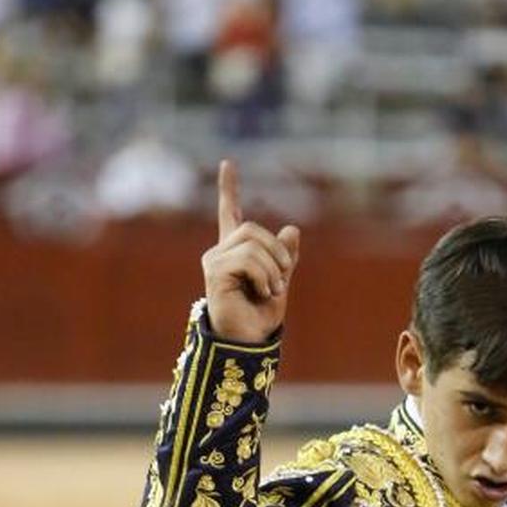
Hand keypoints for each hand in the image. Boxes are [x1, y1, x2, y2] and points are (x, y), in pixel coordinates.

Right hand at [202, 157, 299, 344]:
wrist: (248, 342)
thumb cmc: (260, 317)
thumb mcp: (280, 281)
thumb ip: (285, 257)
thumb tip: (292, 229)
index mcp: (236, 252)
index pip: (230, 214)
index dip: (228, 189)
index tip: (227, 163)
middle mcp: (220, 253)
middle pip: (252, 230)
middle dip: (277, 252)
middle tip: (283, 278)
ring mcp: (214, 262)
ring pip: (252, 244)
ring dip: (273, 267)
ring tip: (273, 289)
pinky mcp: (215, 273)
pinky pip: (248, 260)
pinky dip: (264, 276)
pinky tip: (262, 292)